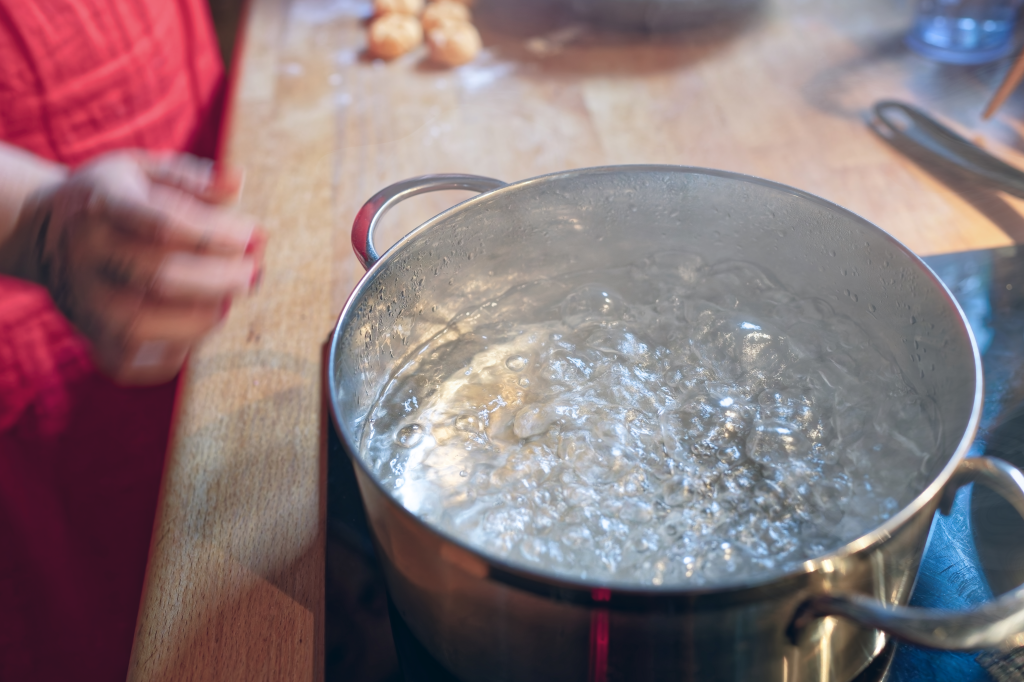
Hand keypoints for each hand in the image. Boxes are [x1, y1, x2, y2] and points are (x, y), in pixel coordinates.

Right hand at [10, 150, 264, 384]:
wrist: (42, 230)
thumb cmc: (115, 197)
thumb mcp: (146, 170)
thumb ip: (194, 178)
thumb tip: (238, 181)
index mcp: (104, 204)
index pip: (164, 223)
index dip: (216, 234)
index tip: (254, 235)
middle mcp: (88, 254)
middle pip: (160, 276)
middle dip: (219, 278)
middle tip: (253, 273)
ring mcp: (85, 299)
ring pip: (143, 323)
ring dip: (199, 318)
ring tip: (227, 304)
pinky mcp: (89, 335)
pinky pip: (129, 362)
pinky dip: (169, 356)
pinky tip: (193, 333)